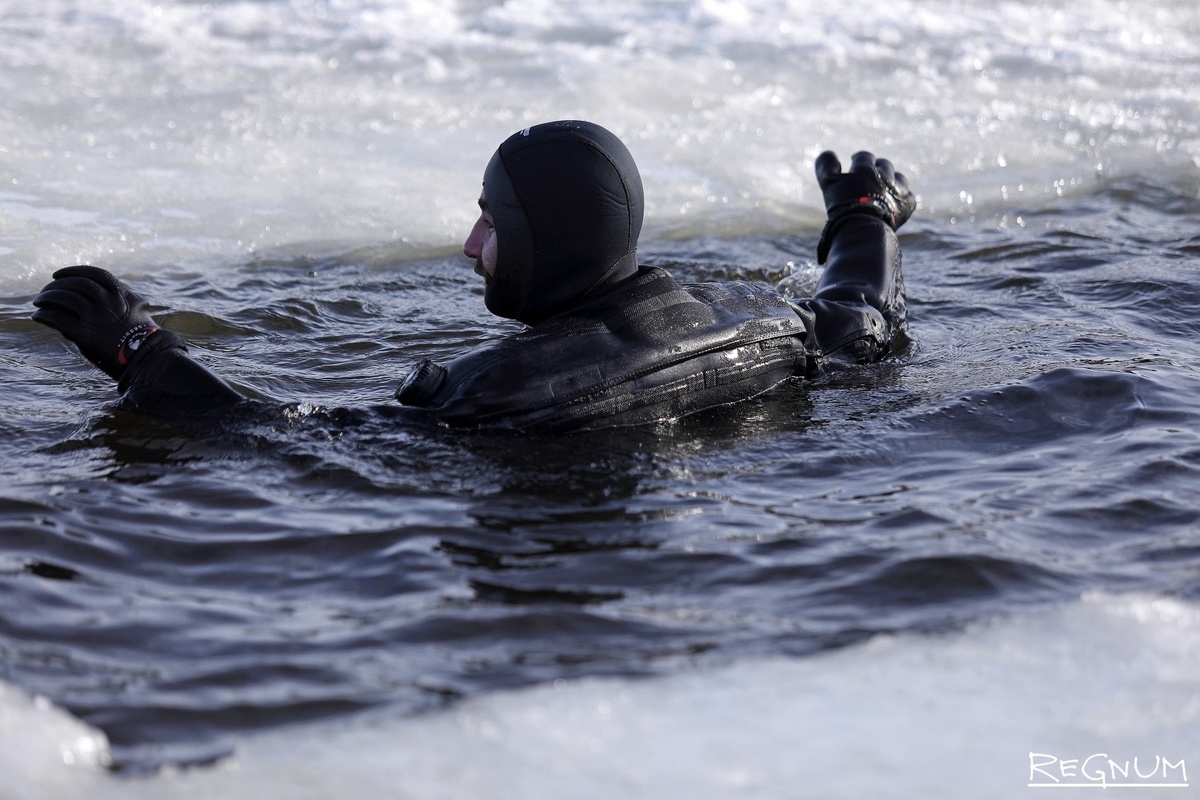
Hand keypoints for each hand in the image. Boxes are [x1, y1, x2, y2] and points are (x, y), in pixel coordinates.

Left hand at [32, 265, 167, 380]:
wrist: (148, 358)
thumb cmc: (143, 338)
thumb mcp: (137, 312)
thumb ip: (121, 302)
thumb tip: (104, 297)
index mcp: (121, 294)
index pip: (93, 274)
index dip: (72, 271)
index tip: (58, 274)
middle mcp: (108, 302)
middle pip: (75, 283)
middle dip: (56, 285)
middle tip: (45, 291)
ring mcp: (96, 317)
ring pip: (63, 297)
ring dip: (46, 297)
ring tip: (39, 302)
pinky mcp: (85, 334)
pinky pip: (57, 319)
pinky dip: (44, 315)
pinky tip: (38, 316)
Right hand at [815, 150, 915, 262]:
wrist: (864, 230)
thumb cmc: (843, 206)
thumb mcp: (828, 183)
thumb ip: (826, 165)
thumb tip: (828, 153)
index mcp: (865, 167)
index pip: (863, 156)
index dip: (859, 159)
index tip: (854, 163)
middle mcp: (885, 175)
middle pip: (884, 165)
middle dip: (877, 168)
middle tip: (869, 176)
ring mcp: (898, 190)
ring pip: (899, 179)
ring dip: (892, 181)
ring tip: (884, 190)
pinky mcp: (907, 206)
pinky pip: (909, 197)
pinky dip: (902, 199)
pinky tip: (895, 205)